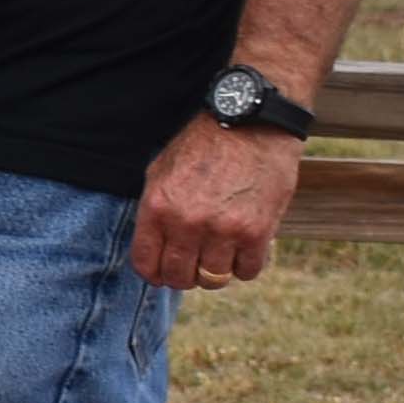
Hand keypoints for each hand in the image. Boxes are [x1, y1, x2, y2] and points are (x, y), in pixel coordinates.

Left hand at [133, 111, 297, 291]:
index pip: (146, 264)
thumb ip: (155, 212)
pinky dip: (245, 265)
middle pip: (179, 277)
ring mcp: (223, 229)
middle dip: (184, 275)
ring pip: (213, 279)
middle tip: (194, 262)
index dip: (154, 274)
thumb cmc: (204, 145)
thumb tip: (153, 249)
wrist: (251, 123)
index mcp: (158, 207)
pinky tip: (243, 248)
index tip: (163, 272)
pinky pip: (247, 272)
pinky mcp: (256, 232)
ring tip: (220, 252)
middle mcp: (187, 222)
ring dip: (215, 271)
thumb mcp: (162, 171)